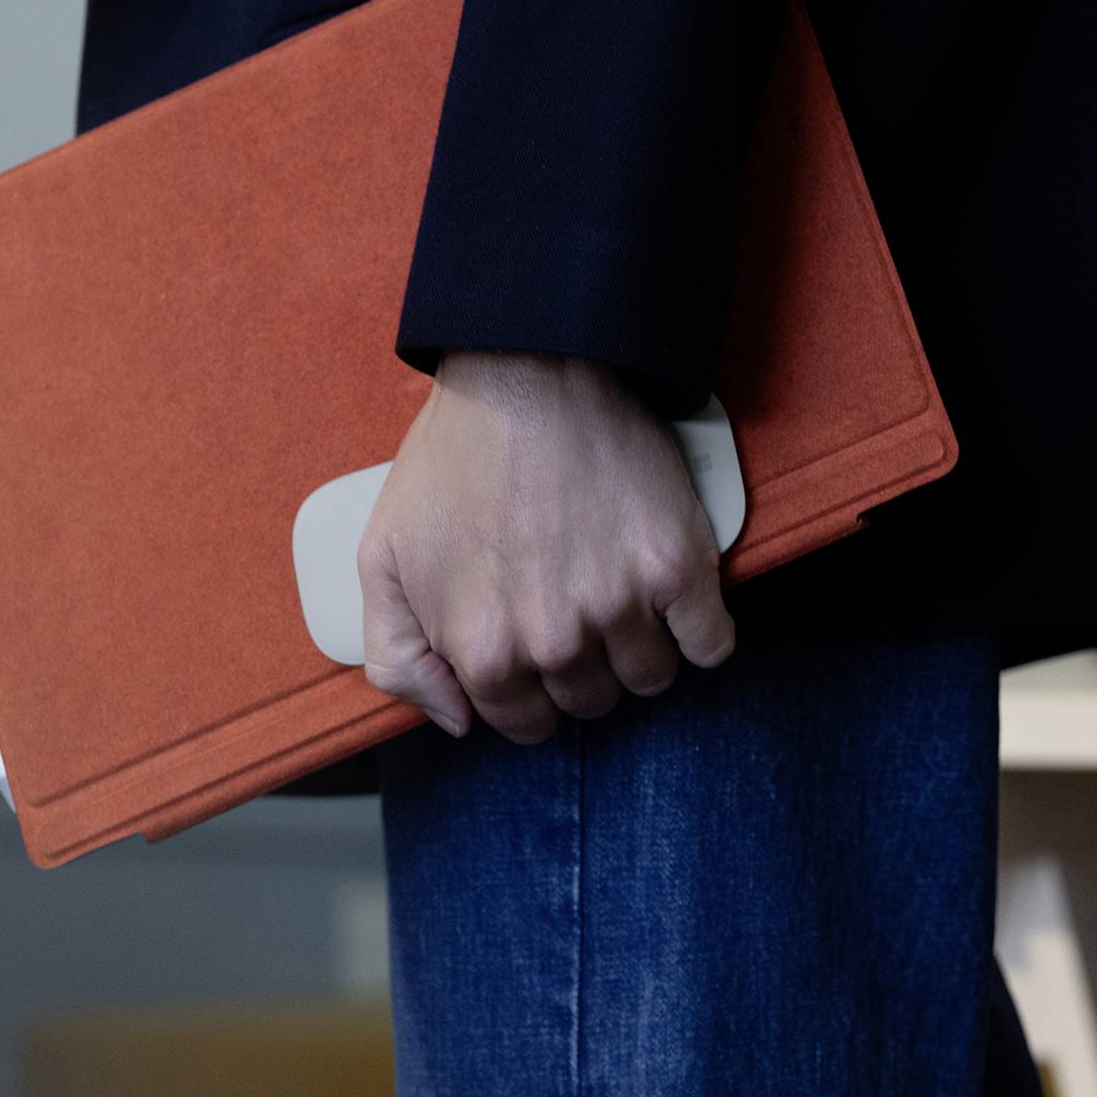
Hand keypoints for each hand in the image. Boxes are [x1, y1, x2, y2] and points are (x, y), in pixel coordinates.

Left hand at [357, 352, 735, 743]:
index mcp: (483, 651)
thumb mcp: (384, 557)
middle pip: (591, 702)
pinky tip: (680, 606)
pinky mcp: (678, 568)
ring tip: (624, 598)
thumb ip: (398, 656)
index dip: (530, 690)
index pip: (524, 722)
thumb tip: (455, 720)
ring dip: (641, 650)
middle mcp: (554, 642)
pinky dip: (703, 635)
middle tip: (576, 609)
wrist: (528, 374)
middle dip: (583, 668)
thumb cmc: (454, 458)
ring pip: (650, 678)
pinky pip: (712, 646)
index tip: (538, 650)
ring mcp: (620, 606)